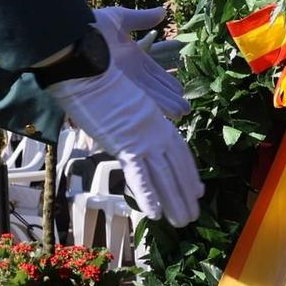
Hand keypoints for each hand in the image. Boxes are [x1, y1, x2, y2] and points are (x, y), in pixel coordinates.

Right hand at [47, 65, 202, 225]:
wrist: (88, 64)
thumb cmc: (101, 74)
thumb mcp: (124, 96)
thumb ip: (131, 110)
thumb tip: (128, 124)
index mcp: (154, 117)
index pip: (178, 150)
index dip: (188, 171)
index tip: (197, 189)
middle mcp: (154, 129)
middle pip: (176, 166)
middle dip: (185, 192)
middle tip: (193, 214)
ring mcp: (142, 137)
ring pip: (164, 175)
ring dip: (175, 200)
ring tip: (183, 221)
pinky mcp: (125, 144)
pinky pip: (139, 174)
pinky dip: (148, 194)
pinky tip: (156, 214)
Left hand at [92, 5, 187, 118]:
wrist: (69, 39)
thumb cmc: (90, 26)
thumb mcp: (119, 19)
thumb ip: (141, 18)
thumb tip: (163, 11)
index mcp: (130, 58)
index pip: (153, 72)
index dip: (167, 81)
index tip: (180, 89)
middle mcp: (127, 74)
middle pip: (153, 88)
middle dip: (170, 99)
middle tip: (186, 109)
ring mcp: (121, 84)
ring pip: (148, 97)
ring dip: (165, 106)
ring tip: (182, 114)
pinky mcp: (114, 93)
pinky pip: (136, 102)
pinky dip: (151, 109)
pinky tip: (163, 116)